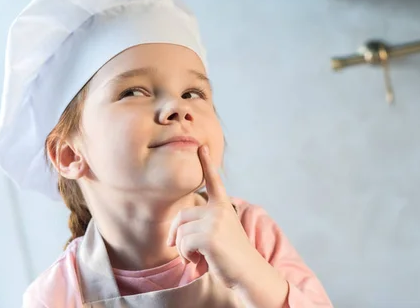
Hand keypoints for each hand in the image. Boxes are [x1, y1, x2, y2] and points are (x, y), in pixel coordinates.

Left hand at [166, 145, 261, 288]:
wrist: (249, 273)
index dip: (206, 163)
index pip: (213, 181)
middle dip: (175, 236)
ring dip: (183, 251)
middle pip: (181, 216)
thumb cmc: (231, 257)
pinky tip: (200, 262)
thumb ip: (201, 225)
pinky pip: (182, 244)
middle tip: (183, 252)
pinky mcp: (208, 235)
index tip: (202, 146)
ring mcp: (214, 221)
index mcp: (223, 206)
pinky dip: (186, 257)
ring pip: (180, 233)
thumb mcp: (219, 234)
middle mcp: (219, 209)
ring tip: (199, 258)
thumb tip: (171, 236)